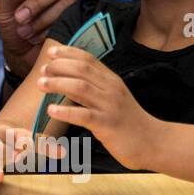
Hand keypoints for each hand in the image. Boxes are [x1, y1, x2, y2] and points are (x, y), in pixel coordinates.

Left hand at [0, 0, 87, 78]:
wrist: (21, 56)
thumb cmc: (14, 27)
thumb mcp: (5, 10)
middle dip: (39, 1)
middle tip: (20, 19)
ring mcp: (76, 4)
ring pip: (69, 2)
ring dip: (43, 19)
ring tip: (26, 32)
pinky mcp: (82, 23)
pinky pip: (75, 21)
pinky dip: (53, 29)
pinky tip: (41, 38)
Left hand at [37, 44, 156, 167]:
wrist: (152, 142)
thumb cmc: (127, 120)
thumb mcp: (113, 97)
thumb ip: (95, 86)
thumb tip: (67, 78)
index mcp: (111, 80)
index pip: (88, 59)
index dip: (68, 53)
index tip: (50, 52)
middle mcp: (111, 89)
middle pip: (82, 70)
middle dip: (59, 67)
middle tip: (42, 71)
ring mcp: (110, 106)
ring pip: (80, 88)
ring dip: (57, 84)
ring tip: (41, 84)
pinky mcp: (108, 125)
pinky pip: (84, 115)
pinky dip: (66, 111)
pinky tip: (51, 110)